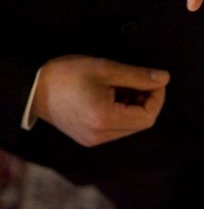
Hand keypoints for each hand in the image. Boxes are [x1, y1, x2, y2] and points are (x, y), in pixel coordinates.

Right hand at [33, 56, 169, 146]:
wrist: (33, 88)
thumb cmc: (68, 74)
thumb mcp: (107, 69)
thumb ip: (138, 76)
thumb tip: (164, 78)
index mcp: (104, 120)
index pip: (147, 117)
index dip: (157, 97)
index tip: (156, 79)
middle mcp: (100, 135)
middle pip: (140, 123)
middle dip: (147, 101)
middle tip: (142, 80)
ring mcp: (93, 139)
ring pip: (129, 126)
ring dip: (135, 105)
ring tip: (125, 85)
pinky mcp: (88, 137)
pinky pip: (116, 127)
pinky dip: (123, 111)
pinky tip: (115, 93)